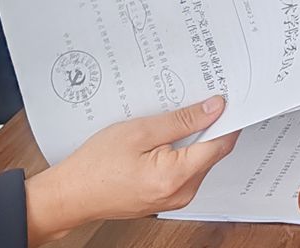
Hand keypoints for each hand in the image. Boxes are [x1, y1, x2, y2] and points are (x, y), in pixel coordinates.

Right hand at [24, 97, 239, 245]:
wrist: (71, 194)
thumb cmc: (96, 165)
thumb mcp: (140, 131)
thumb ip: (182, 120)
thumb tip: (214, 109)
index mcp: (176, 176)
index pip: (221, 144)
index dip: (228, 119)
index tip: (228, 100)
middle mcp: (181, 193)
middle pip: (212, 153)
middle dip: (210, 127)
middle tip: (198, 102)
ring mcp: (174, 199)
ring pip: (200, 161)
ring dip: (194, 140)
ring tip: (173, 121)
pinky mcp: (166, 198)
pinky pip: (186, 171)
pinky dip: (182, 153)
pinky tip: (165, 139)